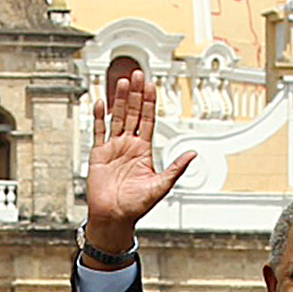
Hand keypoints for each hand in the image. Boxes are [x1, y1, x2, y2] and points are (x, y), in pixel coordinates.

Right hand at [82, 55, 194, 256]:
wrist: (114, 217)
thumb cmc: (136, 206)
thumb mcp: (161, 186)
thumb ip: (177, 168)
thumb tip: (194, 154)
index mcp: (144, 151)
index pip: (148, 120)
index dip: (150, 102)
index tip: (152, 85)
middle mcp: (129, 146)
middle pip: (133, 113)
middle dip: (136, 94)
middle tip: (137, 74)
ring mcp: (113, 148)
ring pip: (117, 118)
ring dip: (120, 100)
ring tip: (122, 82)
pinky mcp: (98, 154)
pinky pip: (98, 131)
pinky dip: (99, 117)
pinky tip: (101, 102)